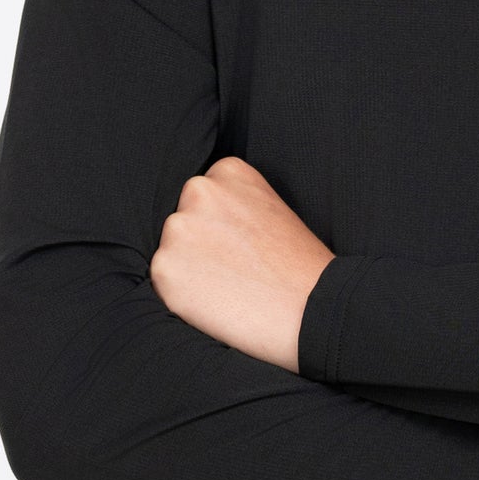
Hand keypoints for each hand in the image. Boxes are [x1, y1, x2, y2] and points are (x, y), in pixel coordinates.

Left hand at [150, 158, 334, 371]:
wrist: (315, 308)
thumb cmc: (300, 266)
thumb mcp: (271, 210)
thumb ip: (234, 205)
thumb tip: (204, 223)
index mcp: (228, 171)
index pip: (203, 198)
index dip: (220, 228)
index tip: (242, 246)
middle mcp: (199, 191)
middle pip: (183, 221)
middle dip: (200, 245)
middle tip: (235, 270)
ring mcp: (179, 229)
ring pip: (171, 252)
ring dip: (190, 270)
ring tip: (230, 288)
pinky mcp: (165, 268)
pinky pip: (164, 283)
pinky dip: (183, 297)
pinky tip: (218, 303)